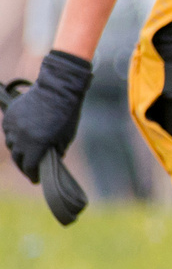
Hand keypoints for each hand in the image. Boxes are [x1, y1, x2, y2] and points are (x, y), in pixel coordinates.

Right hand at [4, 51, 91, 182]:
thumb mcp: (66, 137)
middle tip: (30, 170)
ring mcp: (12, 126)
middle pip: (18, 159)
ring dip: (19, 152)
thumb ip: (56, 152)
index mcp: (36, 144)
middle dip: (25, 166)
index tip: (36, 180)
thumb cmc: (66, 113)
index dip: (33, 175)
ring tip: (26, 155)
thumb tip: (49, 162)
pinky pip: (8, 132)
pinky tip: (22, 139)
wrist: (57, 88)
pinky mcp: (8, 117)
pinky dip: (14, 137)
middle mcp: (20, 137)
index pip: (30, 167)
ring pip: (11, 146)